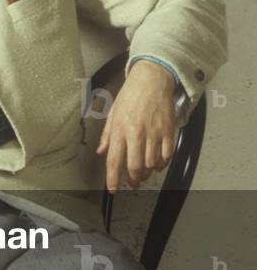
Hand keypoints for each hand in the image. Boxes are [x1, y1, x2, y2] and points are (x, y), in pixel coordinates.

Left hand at [95, 59, 176, 193]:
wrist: (152, 80)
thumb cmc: (130, 95)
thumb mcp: (113, 113)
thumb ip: (107, 135)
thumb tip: (101, 152)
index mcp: (119, 129)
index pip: (114, 160)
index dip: (113, 179)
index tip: (113, 189)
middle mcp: (136, 134)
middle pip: (134, 167)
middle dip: (133, 179)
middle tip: (132, 183)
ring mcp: (154, 133)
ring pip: (151, 164)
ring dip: (147, 173)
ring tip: (144, 173)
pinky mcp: (168, 131)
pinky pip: (166, 155)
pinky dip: (162, 164)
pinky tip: (158, 163)